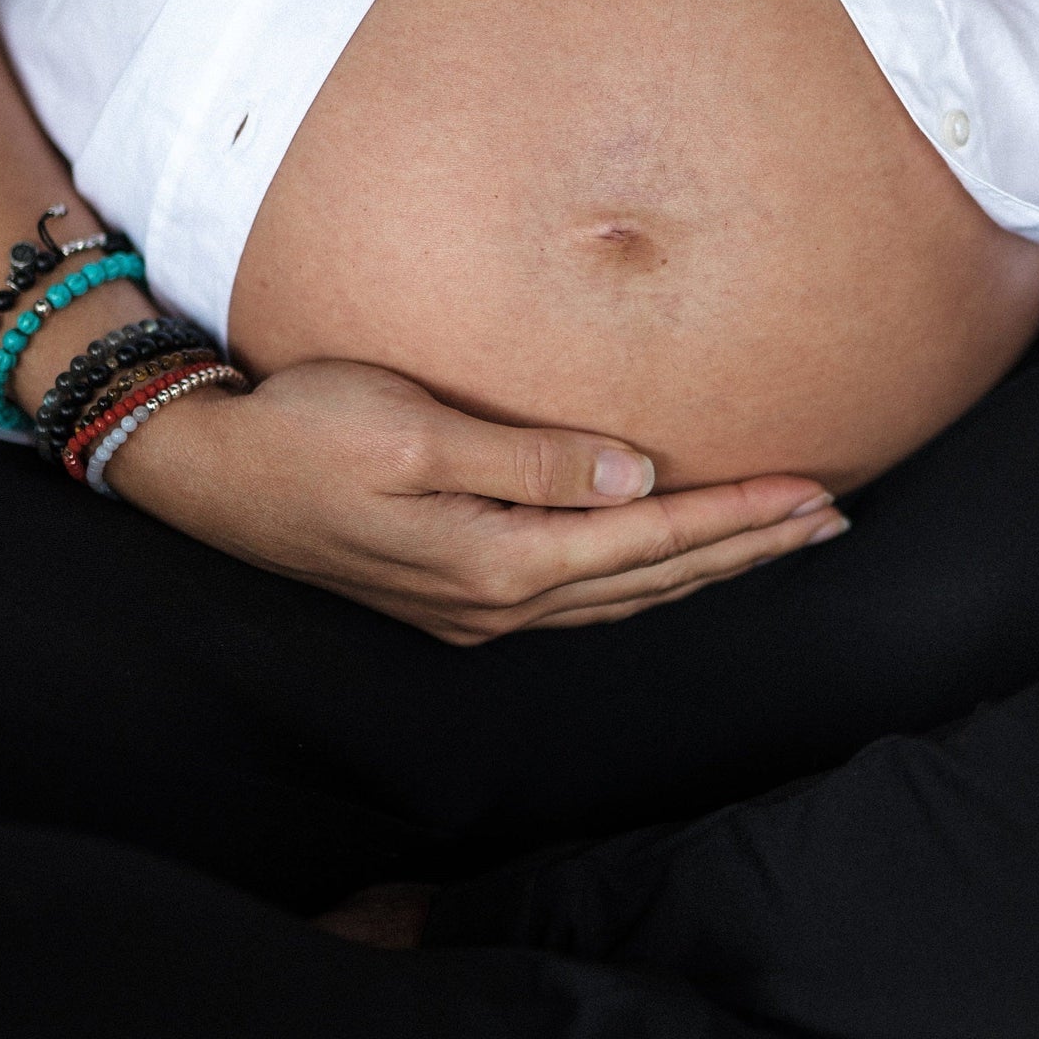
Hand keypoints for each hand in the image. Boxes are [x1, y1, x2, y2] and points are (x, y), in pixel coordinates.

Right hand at [102, 358, 845, 644]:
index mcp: (499, 562)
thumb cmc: (302, 432)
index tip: (818, 492)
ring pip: (624, 594)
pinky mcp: (455, 595)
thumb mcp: (412, 428)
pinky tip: (672, 557)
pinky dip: (647, 574)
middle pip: (656, 578)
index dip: (742, 518)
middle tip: (834, 520)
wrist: (205, 474)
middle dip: (750, 549)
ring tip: (779, 539)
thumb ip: (529, 457)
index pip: (655, 541)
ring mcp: (477, 610)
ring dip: (707, 567)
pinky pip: (583, 592)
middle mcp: (499, 602)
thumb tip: (637, 476)